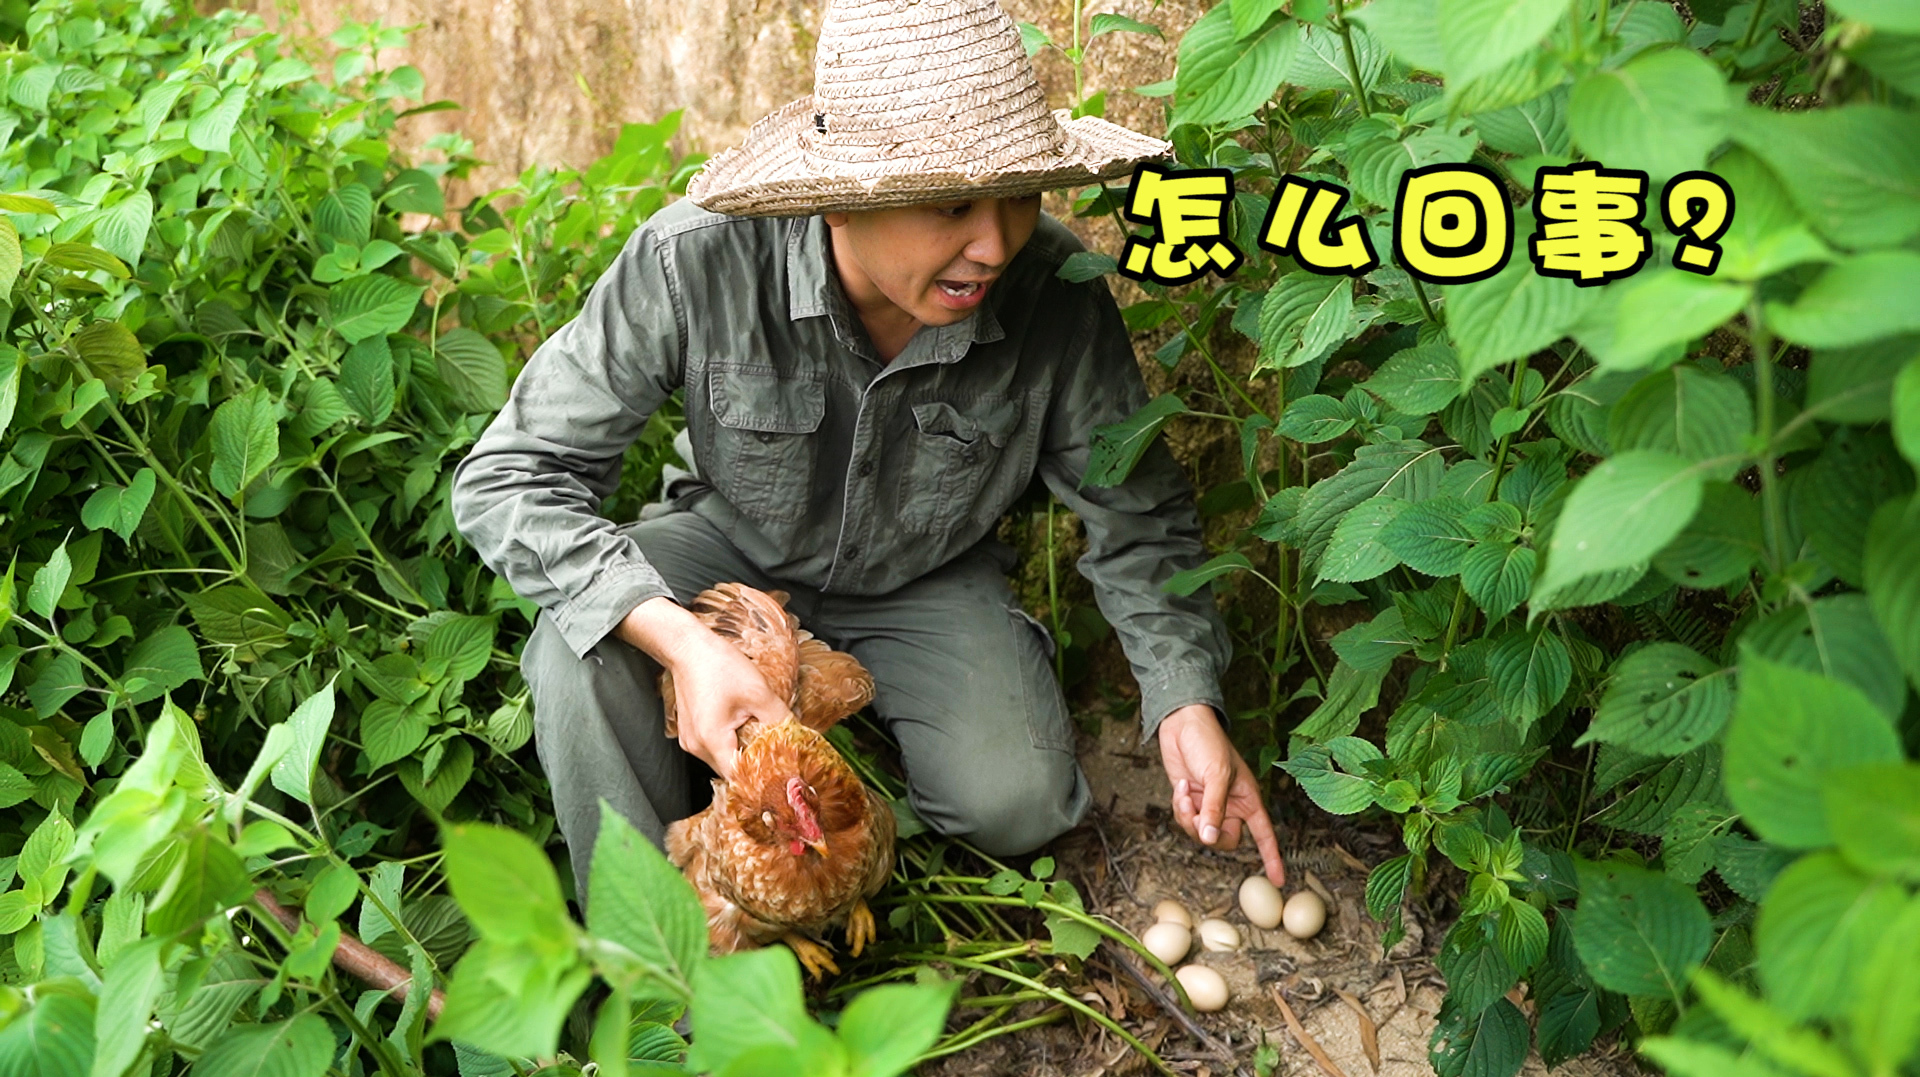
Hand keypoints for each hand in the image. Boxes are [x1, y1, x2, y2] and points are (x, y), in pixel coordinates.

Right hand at [616, 596, 794, 779]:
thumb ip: (779, 719)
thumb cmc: (719, 665)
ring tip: (761, 736)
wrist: (688, 647)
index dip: (762, 778)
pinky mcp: (691, 733)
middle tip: (778, 753)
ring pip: (723, 759)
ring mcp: (690, 740)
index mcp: (712, 740)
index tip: (781, 772)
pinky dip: (731, 743)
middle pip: (731, 771)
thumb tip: (796, 737)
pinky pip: (715, 748)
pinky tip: (744, 726)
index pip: (740, 778)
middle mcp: (696, 747)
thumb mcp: (758, 692)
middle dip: (755, 764)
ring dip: (743, 752)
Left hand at [1157, 703, 1284, 886]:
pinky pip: (1185, 821)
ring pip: (1201, 833)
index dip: (1272, 857)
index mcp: (1248, 799)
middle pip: (1225, 840)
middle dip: (1209, 832)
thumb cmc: (1208, 742)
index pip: (1265, 834)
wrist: (1182, 724)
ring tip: (1185, 794)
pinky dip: (1180, 809)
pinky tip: (1180, 787)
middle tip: (1198, 816)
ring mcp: (1209, 805)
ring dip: (1189, 818)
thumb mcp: (1216, 775)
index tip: (1279, 880)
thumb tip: (1209, 838)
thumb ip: (1214, 808)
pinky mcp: (1190, 801)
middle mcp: (1230, 806)